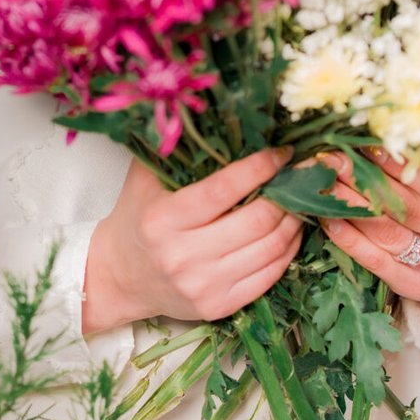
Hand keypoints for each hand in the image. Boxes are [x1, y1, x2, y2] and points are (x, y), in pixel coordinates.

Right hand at [82, 146, 303, 335]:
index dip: (259, 169)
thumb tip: (216, 114)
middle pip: (255, 221)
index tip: (282, 152)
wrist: (119, 277)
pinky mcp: (220, 306)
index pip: (223, 190)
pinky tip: (290, 231)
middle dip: (286, 194)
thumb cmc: (137, 219)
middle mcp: (183, 256)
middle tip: (300, 174)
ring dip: (293, 221)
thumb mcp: (144, 179)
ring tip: (298, 200)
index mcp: (163, 219)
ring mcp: (204, 285)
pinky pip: (270, 276)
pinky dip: (287, 250)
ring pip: (270, 249)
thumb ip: (175, 149)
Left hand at [320, 151, 419, 354]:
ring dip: (353, 205)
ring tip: (326, 184)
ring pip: (391, 231)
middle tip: (334, 158)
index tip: (365, 143)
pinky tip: (330, 221)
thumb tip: (375, 139)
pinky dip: (352, 240)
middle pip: (408, 205)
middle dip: (366, 178)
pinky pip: (381, 262)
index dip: (398, 162)